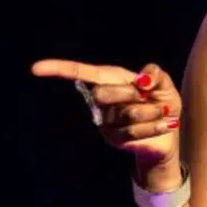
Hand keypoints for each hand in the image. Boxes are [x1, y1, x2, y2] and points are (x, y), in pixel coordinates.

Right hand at [31, 59, 181, 165]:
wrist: (170, 132)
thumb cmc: (162, 102)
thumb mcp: (165, 85)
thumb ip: (156, 75)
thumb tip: (143, 79)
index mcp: (111, 80)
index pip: (82, 73)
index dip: (59, 69)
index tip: (36, 68)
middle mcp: (102, 100)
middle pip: (103, 93)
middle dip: (133, 95)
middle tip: (150, 98)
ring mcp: (105, 121)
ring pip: (125, 113)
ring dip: (152, 112)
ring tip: (163, 112)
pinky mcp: (114, 138)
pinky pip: (133, 130)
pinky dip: (155, 126)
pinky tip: (166, 124)